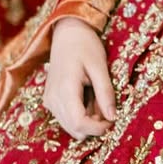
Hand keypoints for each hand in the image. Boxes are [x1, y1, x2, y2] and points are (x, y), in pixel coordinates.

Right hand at [44, 18, 116, 139]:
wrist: (67, 34)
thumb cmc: (86, 46)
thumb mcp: (100, 67)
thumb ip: (105, 92)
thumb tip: (112, 117)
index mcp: (64, 89)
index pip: (79, 123)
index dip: (98, 128)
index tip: (113, 120)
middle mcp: (52, 99)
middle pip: (74, 130)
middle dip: (95, 126)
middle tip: (107, 107)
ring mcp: (49, 100)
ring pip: (71, 127)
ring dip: (88, 121)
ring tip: (98, 100)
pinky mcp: (50, 100)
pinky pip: (67, 118)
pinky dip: (81, 116)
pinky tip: (89, 99)